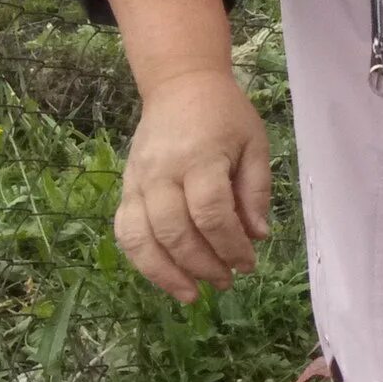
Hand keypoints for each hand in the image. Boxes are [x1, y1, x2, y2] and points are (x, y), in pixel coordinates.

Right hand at [116, 68, 271, 302]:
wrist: (180, 86)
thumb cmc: (225, 115)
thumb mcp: (255, 144)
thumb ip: (256, 190)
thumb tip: (257, 235)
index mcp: (199, 158)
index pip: (211, 213)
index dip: (231, 245)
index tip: (249, 264)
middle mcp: (162, 173)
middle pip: (175, 231)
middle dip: (202, 264)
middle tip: (227, 281)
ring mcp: (137, 182)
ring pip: (140, 238)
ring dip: (166, 273)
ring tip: (193, 294)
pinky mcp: (125, 189)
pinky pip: (125, 232)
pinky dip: (142, 260)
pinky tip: (166, 277)